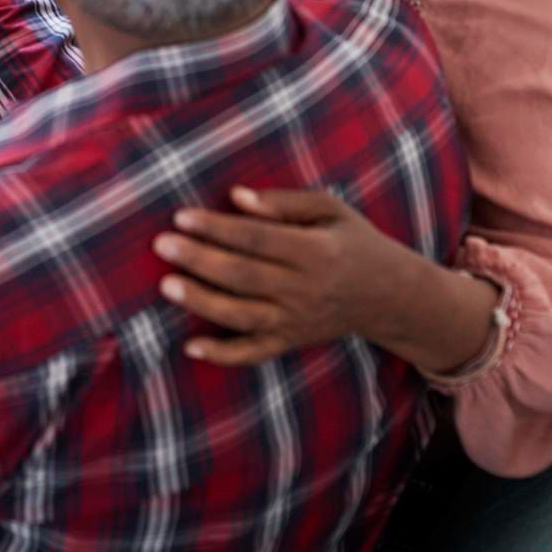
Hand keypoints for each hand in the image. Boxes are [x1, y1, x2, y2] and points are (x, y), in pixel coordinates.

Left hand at [153, 187, 424, 366]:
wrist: (390, 296)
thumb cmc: (353, 240)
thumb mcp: (330, 209)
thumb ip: (284, 202)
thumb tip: (236, 197)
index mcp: (316, 251)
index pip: (258, 239)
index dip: (218, 228)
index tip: (181, 216)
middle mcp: (305, 289)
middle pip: (244, 276)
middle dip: (200, 260)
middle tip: (161, 244)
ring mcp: (297, 321)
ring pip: (243, 316)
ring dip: (202, 303)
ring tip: (167, 285)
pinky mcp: (291, 342)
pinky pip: (254, 353)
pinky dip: (223, 355)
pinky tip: (191, 348)